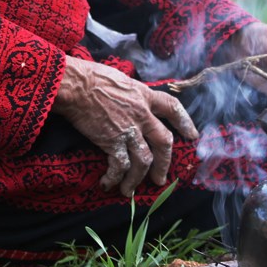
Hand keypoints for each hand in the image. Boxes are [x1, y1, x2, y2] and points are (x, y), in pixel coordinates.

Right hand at [52, 56, 197, 196]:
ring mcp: (128, 129)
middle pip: (164, 142)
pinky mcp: (112, 141)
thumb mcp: (120, 79)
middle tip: (160, 179)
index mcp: (144, 95)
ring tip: (130, 190)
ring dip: (139, 178)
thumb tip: (129, 99)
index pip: (172, 107)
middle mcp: (142, 114)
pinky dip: (115, 178)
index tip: (192, 135)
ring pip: (144, 160)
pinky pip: (119, 165)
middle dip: (165, 163)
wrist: (74, 85)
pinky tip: (108, 184)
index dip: (185, 122)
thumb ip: (130, 93)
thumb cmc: (91, 77)